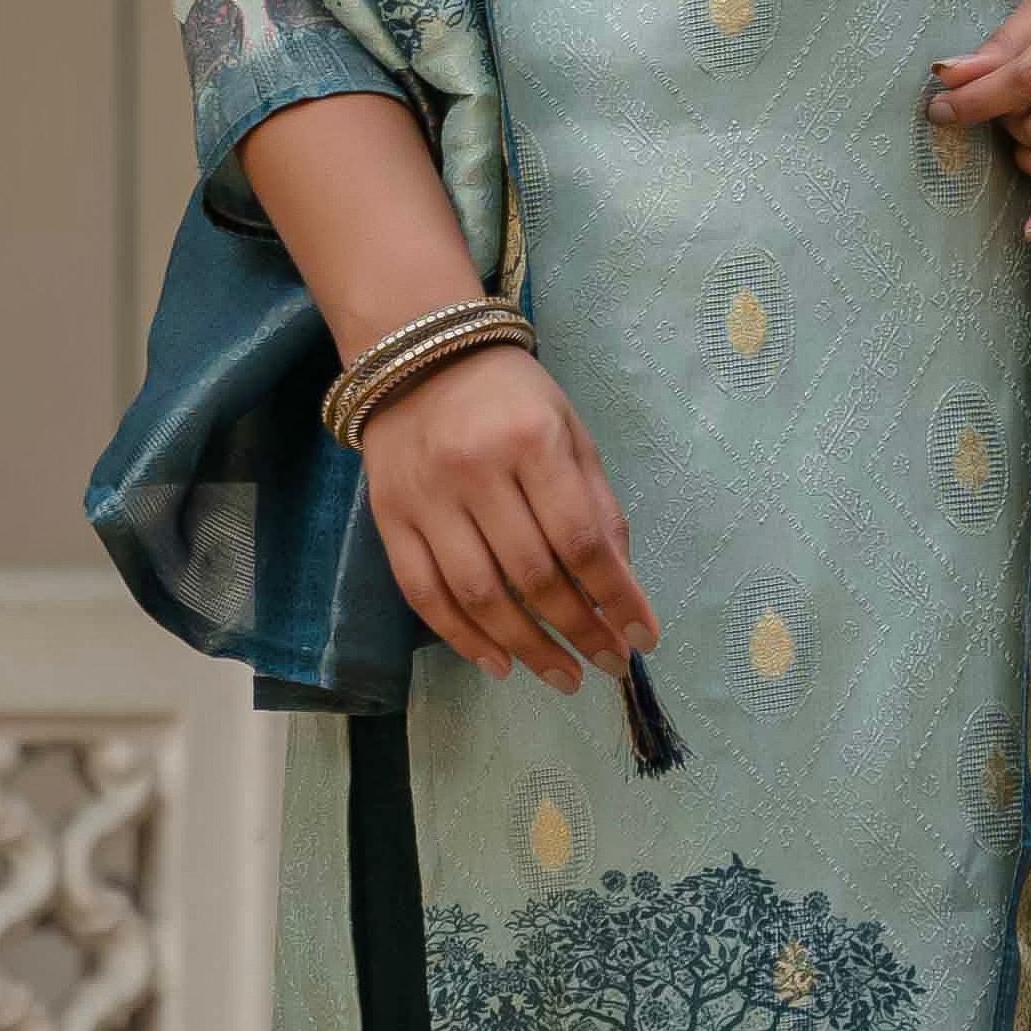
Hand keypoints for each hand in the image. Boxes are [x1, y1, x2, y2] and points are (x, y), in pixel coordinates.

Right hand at [363, 343, 658, 690]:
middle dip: (577, 629)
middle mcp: (475, 471)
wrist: (416, 355)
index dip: (615, 596)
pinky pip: (423, 593)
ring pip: (477, 594)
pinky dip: (462, 637)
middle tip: (606, 663)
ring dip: (525, 647)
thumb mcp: (569, 431)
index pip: (580, 539)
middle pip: (531, 574)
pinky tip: (498, 663)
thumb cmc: (509, 396)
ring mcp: (426, 497)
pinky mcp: (389, 517)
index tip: (641, 638)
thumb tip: (621, 584)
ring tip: (561, 675)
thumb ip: (596, 503)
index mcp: (532, 440)